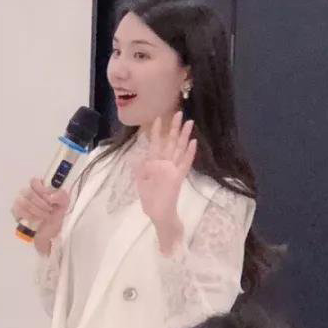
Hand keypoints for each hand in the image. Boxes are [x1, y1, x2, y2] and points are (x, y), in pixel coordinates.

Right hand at [12, 178, 69, 253]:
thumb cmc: (55, 215)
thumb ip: (61, 195)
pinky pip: (19, 211)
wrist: (49, 231)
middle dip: (41, 204)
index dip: (41, 189)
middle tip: (50, 210)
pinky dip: (30, 216)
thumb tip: (52, 196)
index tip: (50, 199)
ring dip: (37, 211)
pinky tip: (36, 219)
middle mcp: (28, 192)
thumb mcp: (64, 204)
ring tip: (45, 216)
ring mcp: (20, 201)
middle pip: (28, 192)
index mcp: (39, 187)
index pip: (34, 181)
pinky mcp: (16, 211)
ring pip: (24, 202)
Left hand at [135, 112, 196, 250]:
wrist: (158, 214)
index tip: (158, 118)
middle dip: (174, 128)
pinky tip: (193, 142)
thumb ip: (139, 169)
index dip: (157, 131)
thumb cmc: (150, 200)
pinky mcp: (178, 177)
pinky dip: (189, 153)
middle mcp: (165, 164)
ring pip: (179, 149)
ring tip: (189, 122)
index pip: (157, 143)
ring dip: (184, 136)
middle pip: (170, 142)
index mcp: (154, 164)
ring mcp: (173, 170)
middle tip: (179, 113)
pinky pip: (185, 163)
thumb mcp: (141, 182)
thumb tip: (134, 156)